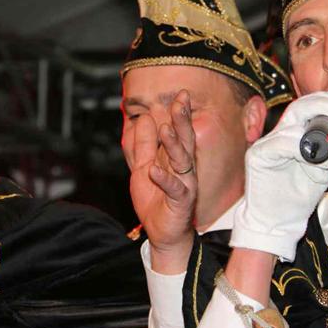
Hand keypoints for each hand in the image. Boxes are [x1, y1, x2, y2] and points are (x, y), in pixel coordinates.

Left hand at [128, 90, 196, 273]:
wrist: (161, 234)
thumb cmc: (155, 201)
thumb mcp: (142, 167)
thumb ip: (142, 145)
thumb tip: (143, 118)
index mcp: (174, 159)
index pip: (179, 132)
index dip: (180, 114)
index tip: (181, 94)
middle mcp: (183, 169)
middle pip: (184, 141)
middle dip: (183, 121)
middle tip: (181, 101)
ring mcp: (184, 184)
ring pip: (181, 161)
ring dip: (173, 145)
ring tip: (165, 129)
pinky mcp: (181, 202)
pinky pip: (174, 189)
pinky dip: (164, 179)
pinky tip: (154, 170)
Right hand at [230, 91, 327, 260]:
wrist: (279, 220)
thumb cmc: (300, 194)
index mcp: (295, 133)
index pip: (310, 107)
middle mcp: (279, 134)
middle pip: (299, 106)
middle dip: (326, 104)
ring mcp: (266, 143)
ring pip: (293, 126)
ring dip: (316, 143)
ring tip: (325, 164)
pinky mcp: (256, 155)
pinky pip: (280, 143)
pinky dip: (299, 150)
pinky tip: (309, 163)